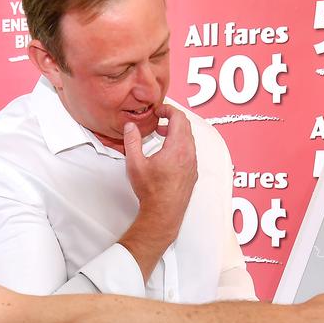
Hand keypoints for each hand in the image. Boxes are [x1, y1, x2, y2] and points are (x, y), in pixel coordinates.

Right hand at [122, 104, 197, 239]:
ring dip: (176, 132)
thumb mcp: (135, 164)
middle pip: (186, 126)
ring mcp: (193, 164)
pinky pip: (190, 151)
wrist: (163, 214)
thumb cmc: (151, 191)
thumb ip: (132, 141)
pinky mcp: (193, 173)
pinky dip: (180, 144)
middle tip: (159, 119)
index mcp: (177, 148)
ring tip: (161, 134)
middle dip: (172, 118)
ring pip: (189, 139)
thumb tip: (130, 126)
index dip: (168, 109)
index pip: (179, 118)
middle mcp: (189, 154)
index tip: (158, 110)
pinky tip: (167, 152)